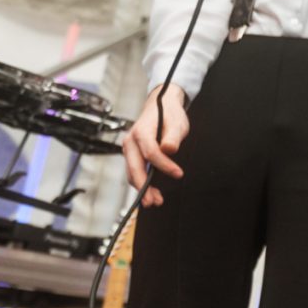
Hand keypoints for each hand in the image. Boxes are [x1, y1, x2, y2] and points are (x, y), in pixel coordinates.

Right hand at [124, 84, 189, 208]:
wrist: (160, 106)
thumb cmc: (168, 114)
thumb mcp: (176, 122)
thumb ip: (173, 136)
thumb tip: (169, 149)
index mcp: (141, 131)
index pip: (151, 152)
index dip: (164, 165)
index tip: (178, 173)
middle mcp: (131, 141)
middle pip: (135, 167)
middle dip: (144, 186)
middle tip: (154, 201)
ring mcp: (129, 149)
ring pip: (132, 172)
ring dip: (142, 188)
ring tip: (155, 201)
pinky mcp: (132, 155)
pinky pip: (134, 171)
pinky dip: (141, 182)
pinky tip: (151, 192)